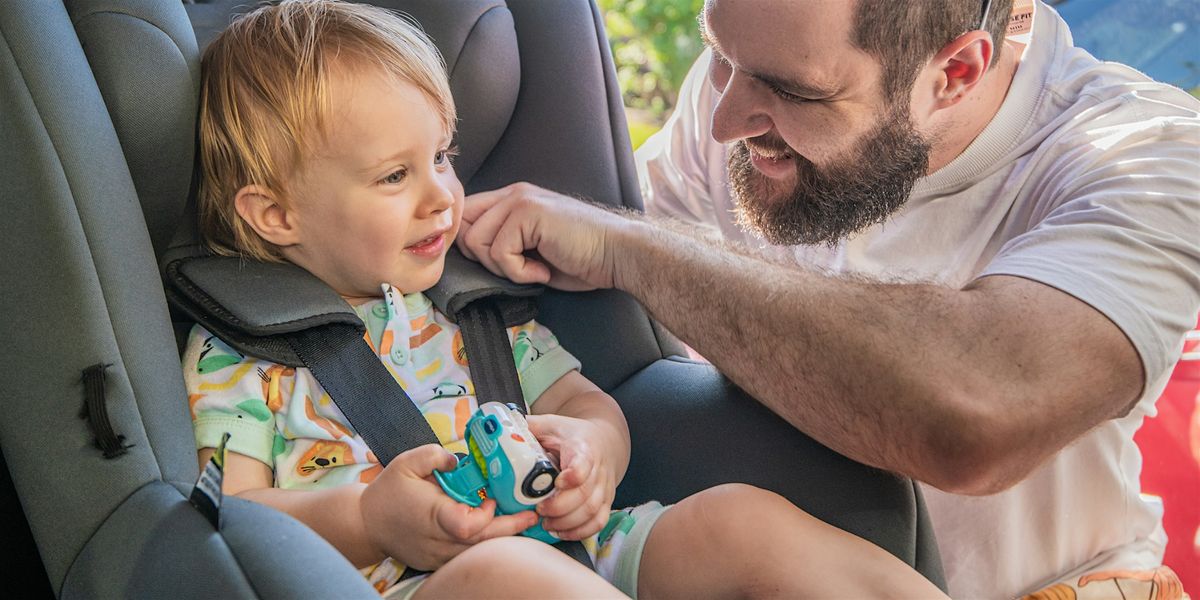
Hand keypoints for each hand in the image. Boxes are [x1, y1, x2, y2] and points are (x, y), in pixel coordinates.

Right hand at [358, 444, 537, 569]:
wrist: (366, 524)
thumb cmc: (387, 492)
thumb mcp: (406, 462)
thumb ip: (435, 455)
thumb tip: (458, 459)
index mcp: (433, 516)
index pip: (468, 526)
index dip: (486, 516)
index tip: (491, 498)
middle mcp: (438, 541)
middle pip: (482, 543)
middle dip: (511, 528)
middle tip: (533, 514)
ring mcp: (439, 555)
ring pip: (478, 552)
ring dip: (502, 537)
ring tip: (523, 521)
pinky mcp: (439, 562)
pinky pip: (468, 556)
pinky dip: (485, 544)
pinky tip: (500, 530)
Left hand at [458, 182, 629, 290]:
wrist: (618, 254)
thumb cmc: (582, 257)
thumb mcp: (532, 249)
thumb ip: (502, 243)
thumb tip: (469, 253)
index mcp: (513, 199)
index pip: (466, 216)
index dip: (472, 247)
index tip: (502, 266)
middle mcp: (513, 194)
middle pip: (464, 230)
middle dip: (487, 260)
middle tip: (521, 269)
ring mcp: (520, 200)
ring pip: (477, 242)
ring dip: (504, 268)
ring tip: (535, 268)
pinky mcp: (528, 213)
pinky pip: (499, 253)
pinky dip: (520, 273)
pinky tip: (544, 269)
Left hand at [528, 414, 619, 540]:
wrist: (603, 442)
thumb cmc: (571, 435)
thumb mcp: (551, 424)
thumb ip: (529, 427)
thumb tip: (498, 428)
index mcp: (583, 447)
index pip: (583, 464)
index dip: (572, 476)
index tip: (557, 483)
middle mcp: (598, 469)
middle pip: (585, 494)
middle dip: (560, 508)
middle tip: (539, 511)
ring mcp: (604, 488)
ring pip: (592, 512)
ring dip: (567, 522)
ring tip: (546, 524)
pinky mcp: (606, 502)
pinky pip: (598, 522)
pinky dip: (579, 531)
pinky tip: (561, 531)